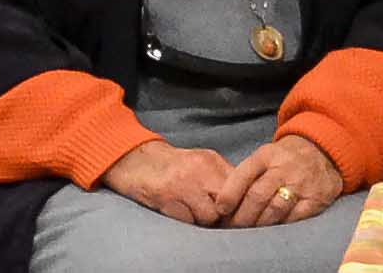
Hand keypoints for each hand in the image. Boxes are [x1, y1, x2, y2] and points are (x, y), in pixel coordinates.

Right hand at [99, 140, 245, 224]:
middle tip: (220, 218)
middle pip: (228, 204)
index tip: (238, 211)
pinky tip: (181, 213)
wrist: (137, 161)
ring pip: (210, 216)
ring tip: (195, 212)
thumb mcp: (203, 161)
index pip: (238, 186)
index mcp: (211, 161)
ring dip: (205, 220)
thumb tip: (245, 195)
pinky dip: (188, 222)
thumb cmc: (174, 165)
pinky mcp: (167, 200)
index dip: (241, 203)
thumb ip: (223, 175)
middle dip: (226, 215)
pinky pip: (189, 221)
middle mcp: (199, 172)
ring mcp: (182, 186)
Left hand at [220, 135, 344, 225]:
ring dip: (258, 225)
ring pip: (274, 210)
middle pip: (257, 196)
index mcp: (267, 155)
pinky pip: (294, 219)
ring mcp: (301, 184)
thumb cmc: (285, 159)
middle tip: (232, 227)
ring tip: (248, 233)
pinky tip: (271, 231)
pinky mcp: (316, 199)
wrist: (324, 151)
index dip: (229, 194)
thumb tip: (222, 204)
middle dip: (241, 216)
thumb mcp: (265, 156)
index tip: (220, 210)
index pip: (243, 174)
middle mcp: (284, 168)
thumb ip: (246, 176)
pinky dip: (280, 227)